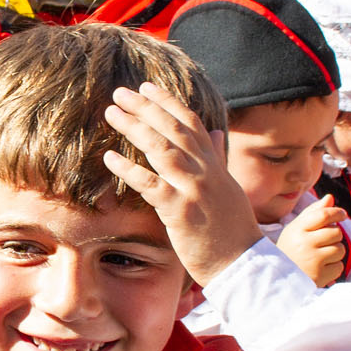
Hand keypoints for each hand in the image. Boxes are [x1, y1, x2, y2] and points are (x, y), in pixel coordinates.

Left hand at [101, 80, 261, 286]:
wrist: (241, 264)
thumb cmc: (232, 229)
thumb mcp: (228, 186)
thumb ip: (218, 157)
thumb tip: (214, 131)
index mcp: (215, 164)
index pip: (191, 122)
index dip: (168, 102)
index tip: (146, 87)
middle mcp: (205, 171)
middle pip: (173, 128)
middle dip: (146, 107)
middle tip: (121, 92)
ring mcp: (193, 189)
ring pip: (161, 149)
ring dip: (134, 127)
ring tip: (111, 113)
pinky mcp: (180, 211)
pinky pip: (149, 184)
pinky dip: (128, 169)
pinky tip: (109, 158)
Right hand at [277, 196, 346, 287]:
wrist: (277, 279)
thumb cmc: (291, 249)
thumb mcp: (296, 228)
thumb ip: (314, 212)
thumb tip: (330, 197)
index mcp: (297, 229)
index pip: (323, 215)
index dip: (336, 212)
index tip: (342, 214)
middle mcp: (303, 243)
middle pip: (336, 232)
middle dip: (335, 236)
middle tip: (323, 242)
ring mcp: (312, 260)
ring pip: (340, 249)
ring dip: (335, 252)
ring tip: (320, 256)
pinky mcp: (319, 276)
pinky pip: (340, 266)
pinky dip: (334, 267)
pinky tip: (320, 268)